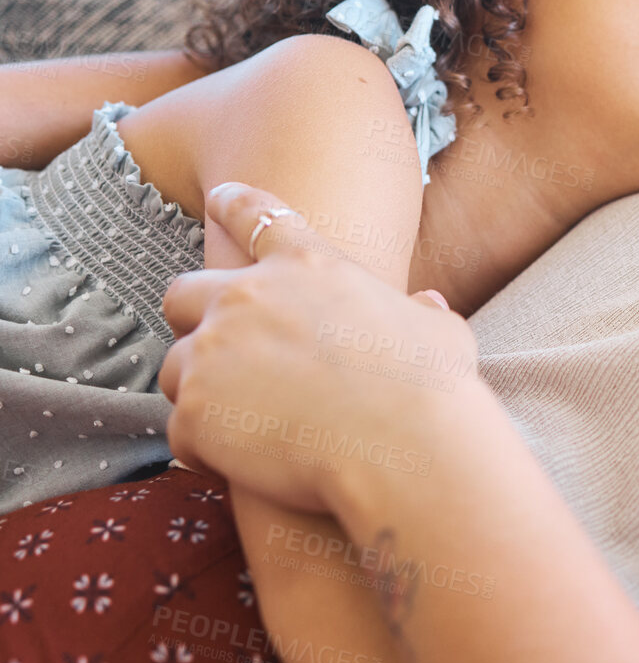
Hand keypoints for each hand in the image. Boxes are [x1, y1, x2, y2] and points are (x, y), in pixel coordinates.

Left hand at [160, 181, 479, 513]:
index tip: (218, 199)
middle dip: (194, 318)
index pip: (256, 215)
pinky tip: (243, 463)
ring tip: (244, 422)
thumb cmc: (432, 385)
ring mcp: (214, 353)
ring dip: (202, 390)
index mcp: (307, 265)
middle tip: (220, 349)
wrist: (406, 445)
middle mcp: (248, 297)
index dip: (232, 204)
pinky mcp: (196, 413)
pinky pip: (181, 431)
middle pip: (183, 293)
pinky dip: (206, 447)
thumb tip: (428, 305)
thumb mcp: (438, 329)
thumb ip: (422, 310)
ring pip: (176, 368)